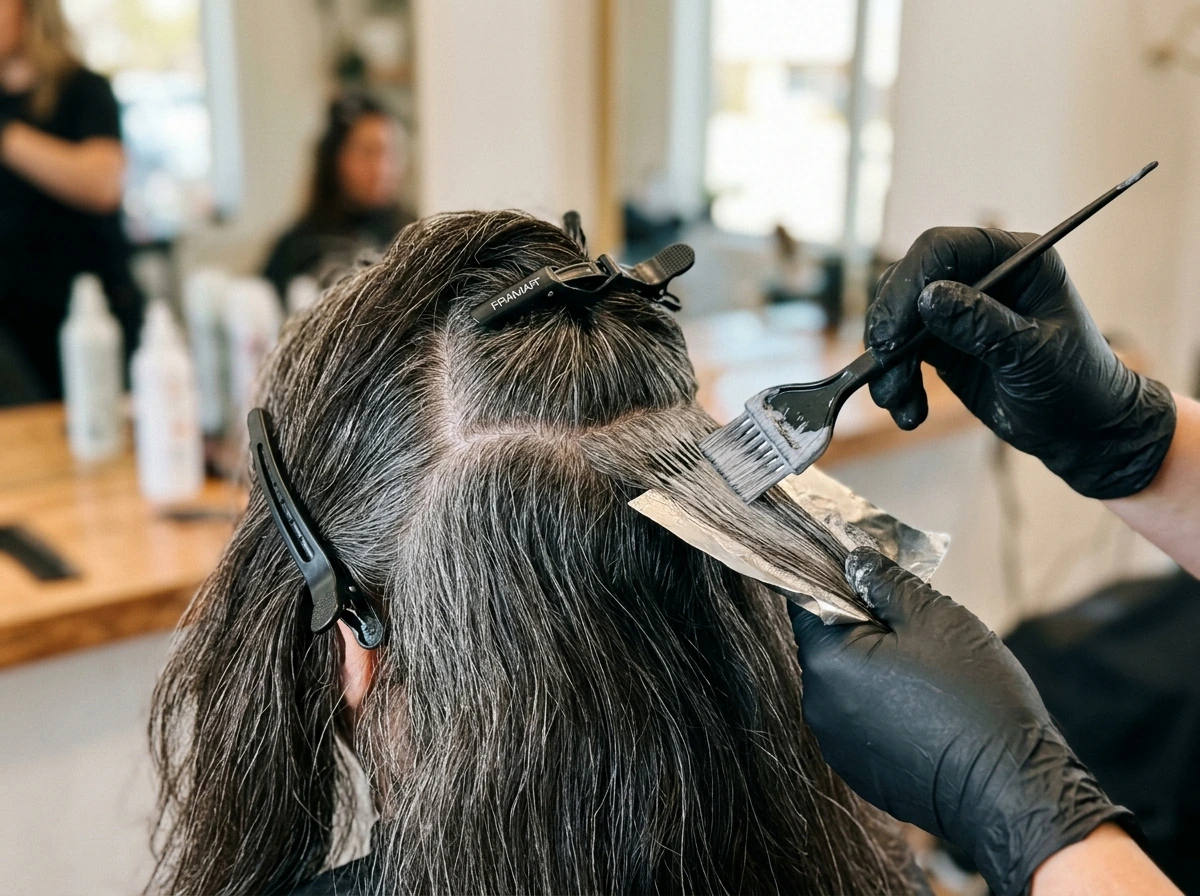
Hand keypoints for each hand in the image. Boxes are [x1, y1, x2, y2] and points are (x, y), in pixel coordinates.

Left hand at [789, 548, 1135, 895]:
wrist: (1011, 791)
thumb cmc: (975, 700)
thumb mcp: (935, 617)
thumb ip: (884, 582)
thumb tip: (854, 561)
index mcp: (827, 661)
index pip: (809, 601)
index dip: (838, 580)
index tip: (868, 572)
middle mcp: (819, 705)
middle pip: (829, 643)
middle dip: (865, 625)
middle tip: (915, 621)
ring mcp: (839, 744)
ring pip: (849, 683)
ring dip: (877, 667)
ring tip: (931, 669)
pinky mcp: (863, 772)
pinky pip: (864, 721)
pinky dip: (887, 706)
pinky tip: (929, 707)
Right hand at [866, 226, 1174, 498]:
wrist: (1080, 428)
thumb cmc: (1074, 383)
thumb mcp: (1033, 355)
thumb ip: (982, 325)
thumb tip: (929, 298)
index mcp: (1014, 259)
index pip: (944, 248)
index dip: (911, 280)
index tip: (895, 329)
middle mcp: (980, 276)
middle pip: (908, 280)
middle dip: (890, 325)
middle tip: (884, 363)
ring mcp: (957, 309)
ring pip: (896, 318)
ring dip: (887, 362)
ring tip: (898, 401)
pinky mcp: (941, 343)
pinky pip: (899, 354)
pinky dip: (895, 382)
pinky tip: (909, 411)